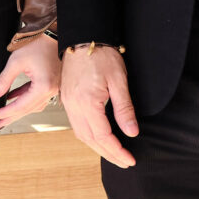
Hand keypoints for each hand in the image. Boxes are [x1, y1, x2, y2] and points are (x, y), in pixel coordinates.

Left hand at [0, 35, 60, 126]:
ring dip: (18, 109)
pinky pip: (37, 96)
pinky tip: (13, 98)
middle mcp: (52, 90)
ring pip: (33, 104)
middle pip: (28, 109)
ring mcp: (54, 88)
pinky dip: (25, 98)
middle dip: (12, 117)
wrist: (54, 31)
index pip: (21, 106)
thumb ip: (4, 80)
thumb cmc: (37, 43)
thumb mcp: (16, 62)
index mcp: (44, 87)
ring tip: (4, 114)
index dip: (6, 112)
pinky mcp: (53, 83)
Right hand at [59, 44, 137, 168]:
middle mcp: (73, 106)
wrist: (83, 37)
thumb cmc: (102, 55)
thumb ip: (124, 109)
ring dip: (97, 147)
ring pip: (81, 134)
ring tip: (113, 154)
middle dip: (108, 154)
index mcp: (87, 102)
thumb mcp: (119, 81)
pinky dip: (88, 136)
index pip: (103, 136)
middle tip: (124, 162)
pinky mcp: (67, 98)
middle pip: (90, 139)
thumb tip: (131, 132)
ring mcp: (68, 102)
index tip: (130, 159)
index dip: (117, 150)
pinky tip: (98, 137)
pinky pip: (76, 124)